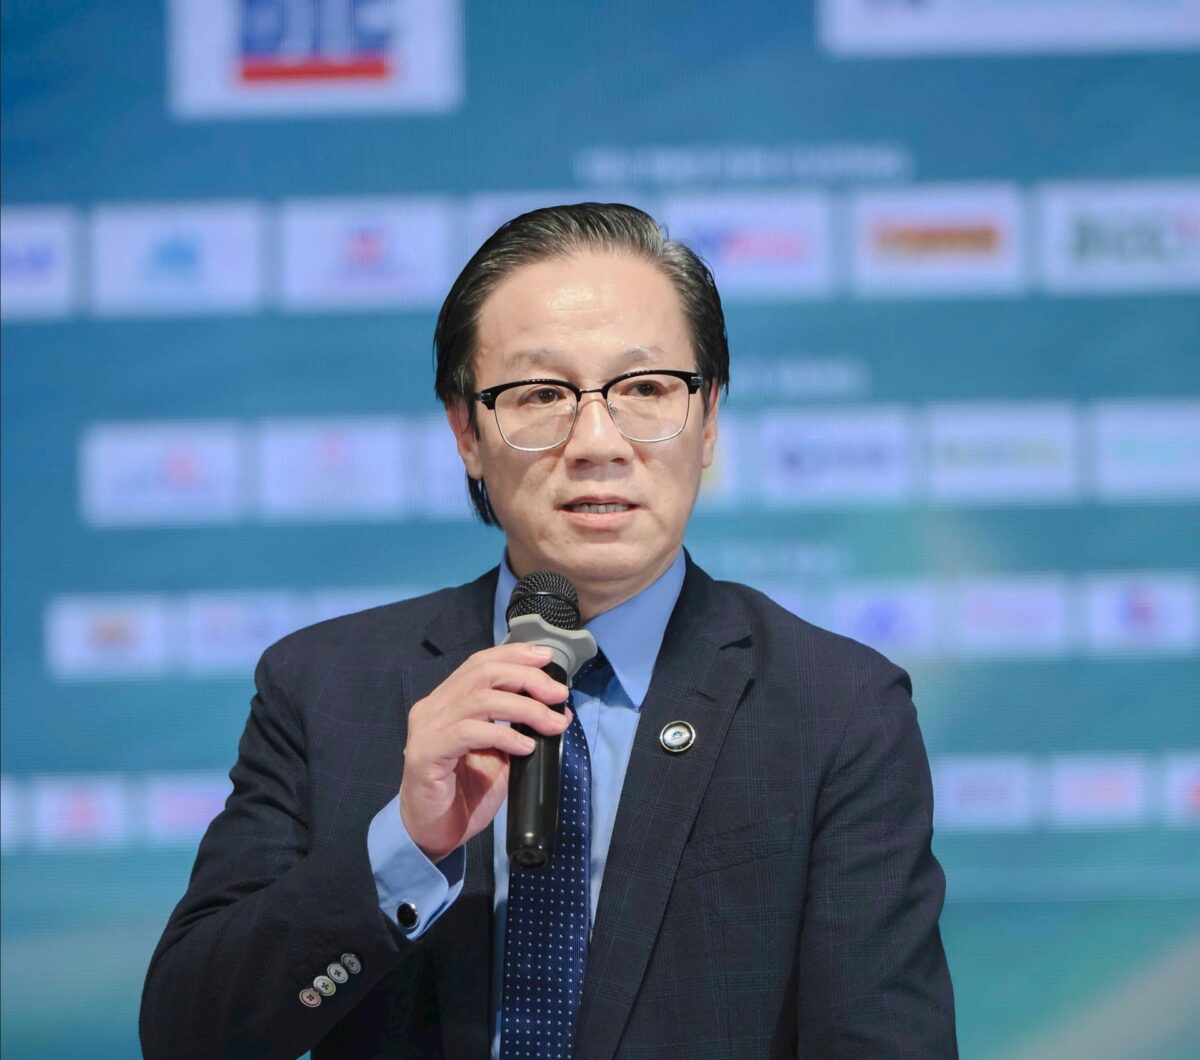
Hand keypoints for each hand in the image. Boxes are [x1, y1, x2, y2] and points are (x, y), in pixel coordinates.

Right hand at [398, 643, 570, 862]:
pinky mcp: (426, 753)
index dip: (515, 654)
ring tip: (552, 725)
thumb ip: (521, 729)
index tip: (547, 658)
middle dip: (527, 678)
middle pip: (483, 673)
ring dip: (525, 709)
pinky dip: (504, 736)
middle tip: (558, 695)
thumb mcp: (500, 754)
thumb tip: (559, 711)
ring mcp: (427, 729)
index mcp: (447, 701)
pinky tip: (525, 747)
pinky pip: (469, 733)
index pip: (480, 663)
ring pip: (481, 700)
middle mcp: (433, 708)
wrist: (433, 834)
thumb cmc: (464, 795)